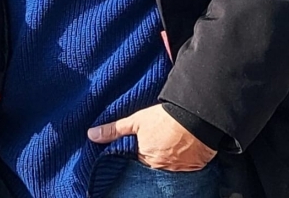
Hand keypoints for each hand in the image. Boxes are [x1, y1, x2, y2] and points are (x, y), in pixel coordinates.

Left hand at [87, 104, 216, 170]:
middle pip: (151, 167)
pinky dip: (181, 163)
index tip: (136, 150)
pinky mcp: (194, 168)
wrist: (198, 117)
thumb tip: (91, 135)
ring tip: (167, 147)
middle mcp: (160, 168)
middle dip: (150, 160)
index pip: (134, 164)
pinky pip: (184, 170)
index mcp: (145, 159)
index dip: (134, 156)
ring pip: (167, 170)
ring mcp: (178, 170)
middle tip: (154, 146)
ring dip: (166, 162)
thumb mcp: (136, 121)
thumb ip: (114, 130)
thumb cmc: (165, 118)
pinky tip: (181, 152)